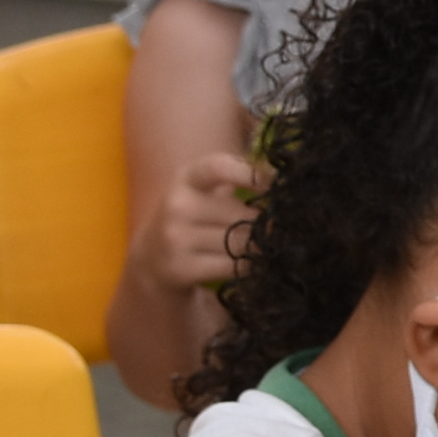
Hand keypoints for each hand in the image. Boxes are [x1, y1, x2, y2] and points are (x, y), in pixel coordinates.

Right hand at [138, 150, 263, 294]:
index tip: (276, 183)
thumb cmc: (195, 215)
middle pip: (240, 214)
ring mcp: (175, 238)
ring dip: (259, 246)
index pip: (219, 168)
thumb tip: (284, 183)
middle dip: (264, 222)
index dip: (251, 174)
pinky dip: (248, 265)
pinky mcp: (181, 268)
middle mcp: (177, 206)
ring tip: (260, 244)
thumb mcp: (206, 188)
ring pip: (240, 243)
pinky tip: (246, 262)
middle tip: (275, 227)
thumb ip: (239, 177)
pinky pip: (233, 266)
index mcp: (187, 178)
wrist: (152, 257)